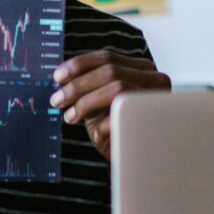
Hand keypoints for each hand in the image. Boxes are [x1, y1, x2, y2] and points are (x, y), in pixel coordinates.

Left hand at [51, 48, 170, 158]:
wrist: (137, 157)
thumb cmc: (117, 128)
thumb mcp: (99, 103)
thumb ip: (87, 87)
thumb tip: (60, 79)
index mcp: (140, 70)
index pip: (107, 57)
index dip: (79, 64)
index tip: (58, 77)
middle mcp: (154, 79)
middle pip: (110, 71)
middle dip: (78, 86)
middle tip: (57, 100)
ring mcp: (157, 98)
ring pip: (117, 87)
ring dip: (86, 103)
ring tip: (71, 117)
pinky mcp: (155, 119)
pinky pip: (123, 114)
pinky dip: (103, 125)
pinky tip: (95, 134)